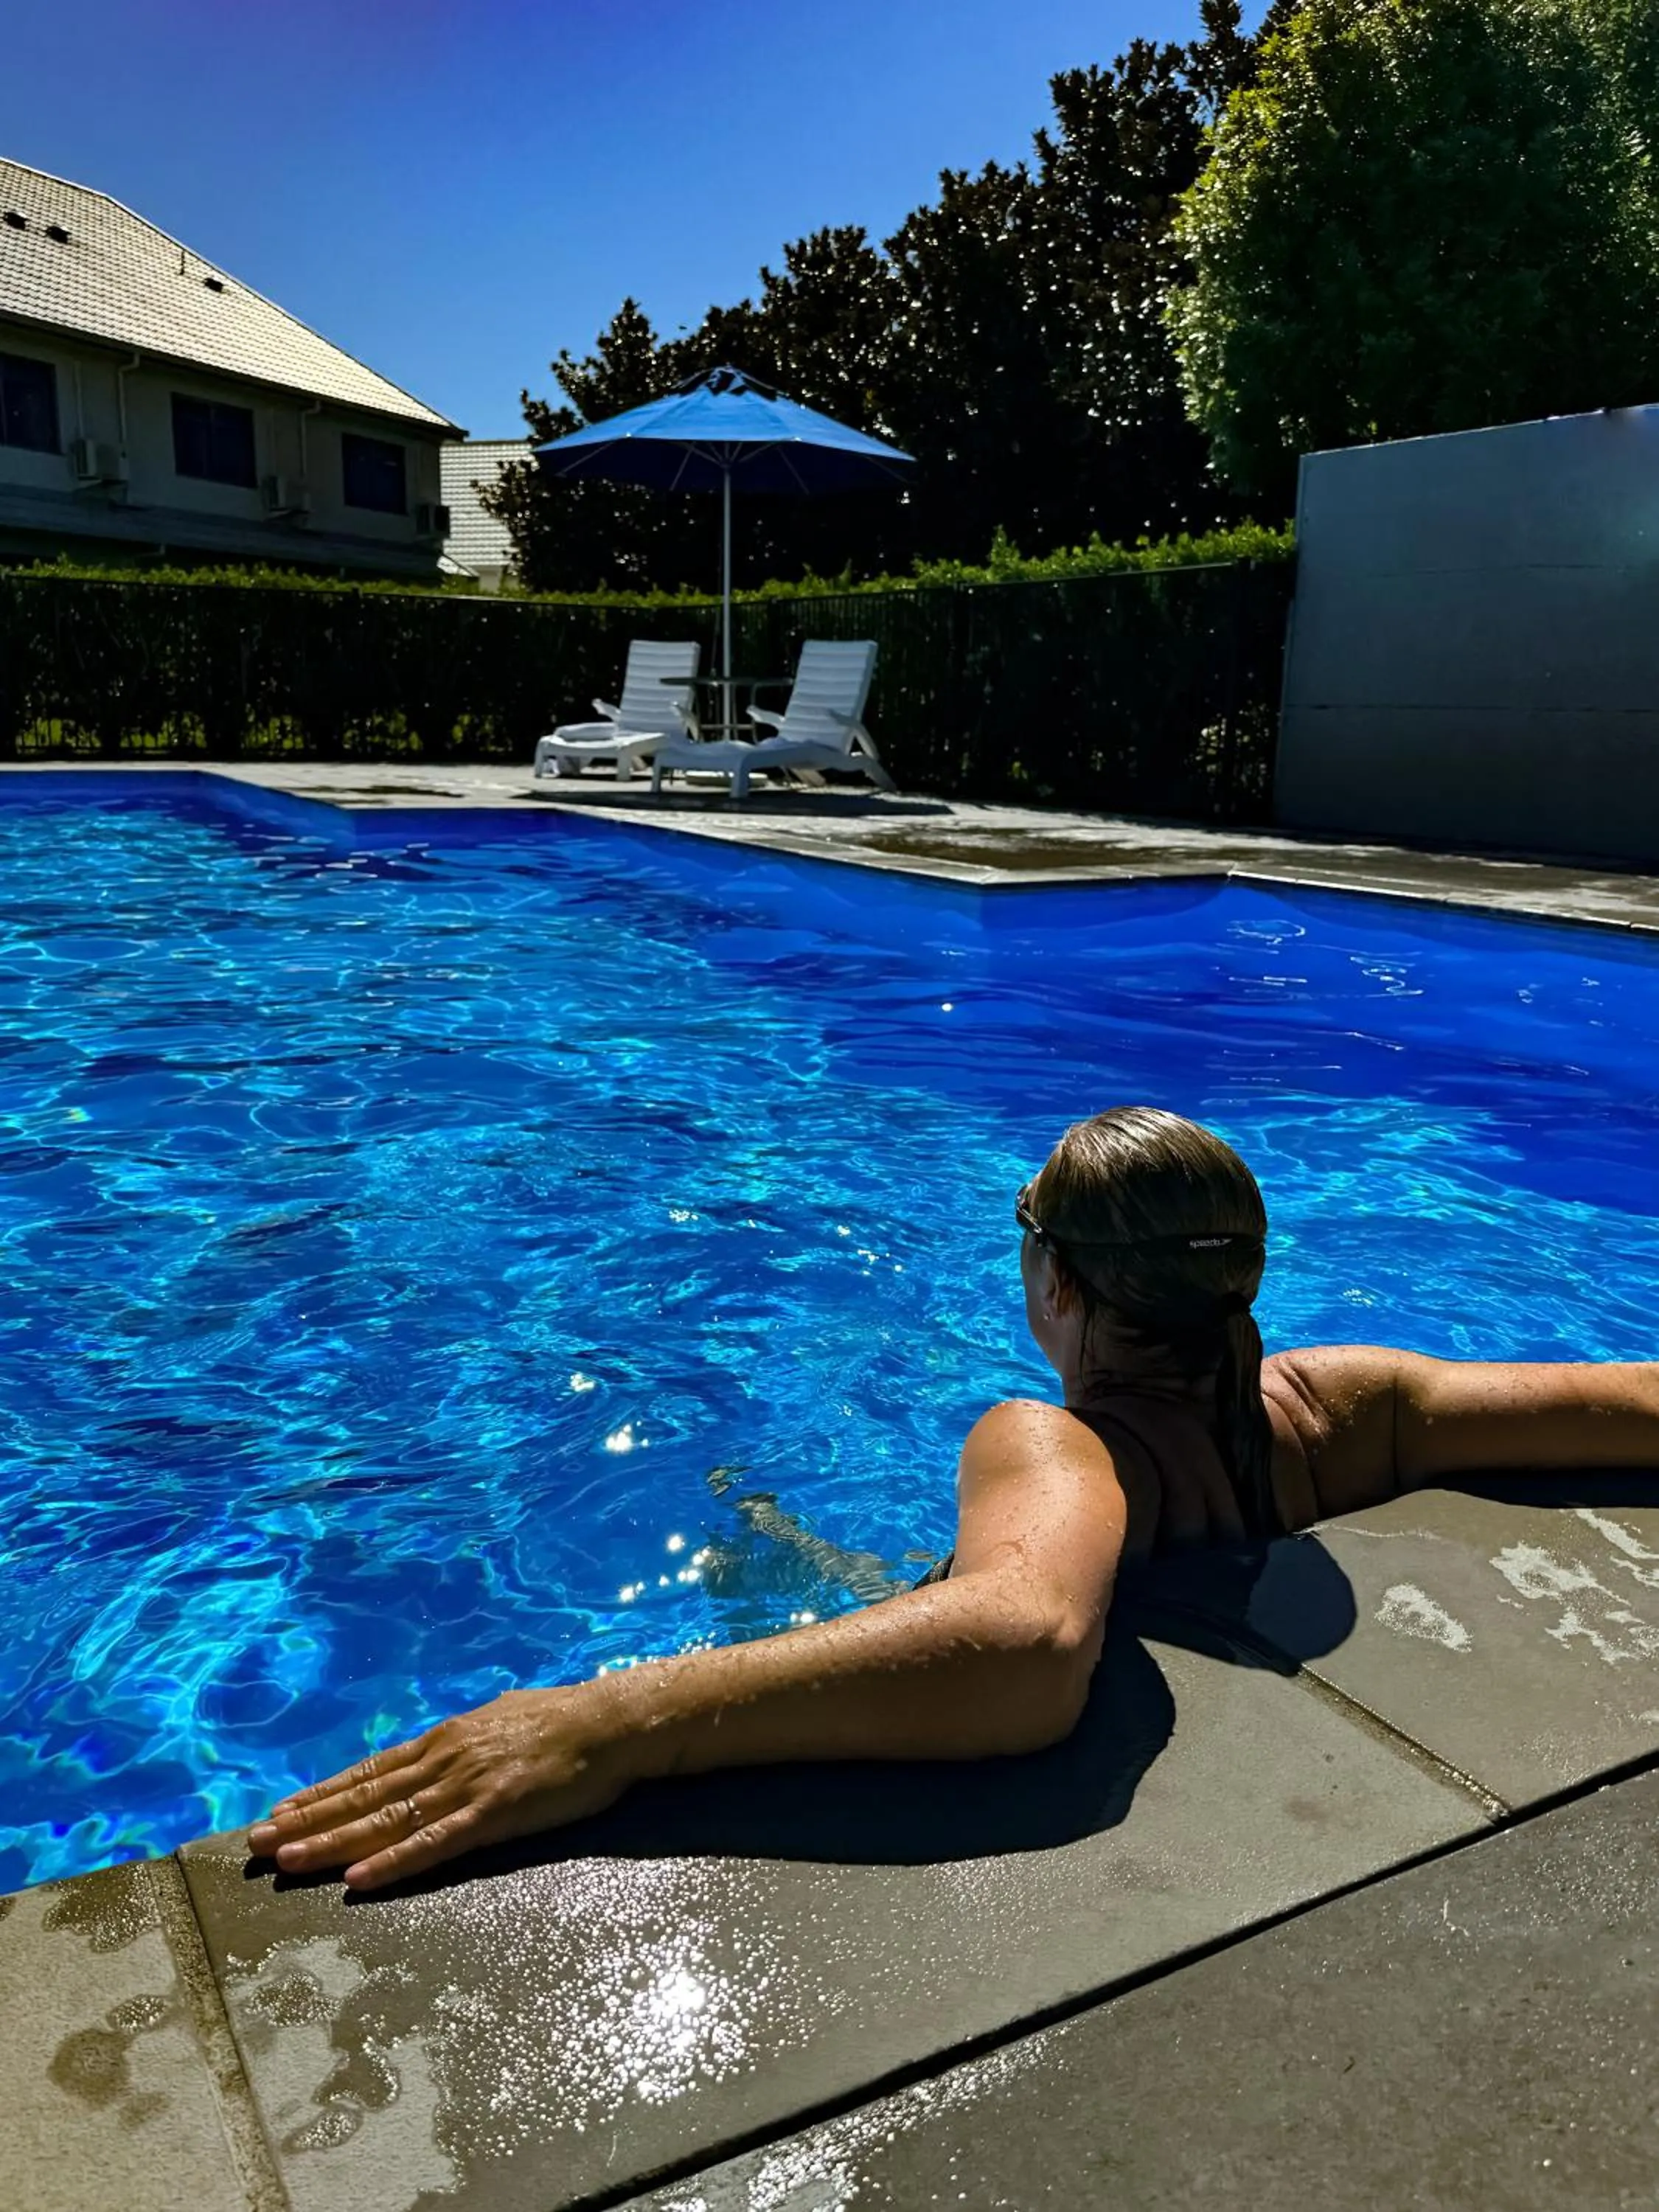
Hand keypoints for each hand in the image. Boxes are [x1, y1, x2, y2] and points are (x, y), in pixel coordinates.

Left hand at [245, 1682, 633, 1889]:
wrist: (610, 1722)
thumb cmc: (562, 1721)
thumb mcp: (499, 1720)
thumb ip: (464, 1742)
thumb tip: (441, 1749)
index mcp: (444, 1740)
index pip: (369, 1771)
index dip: (322, 1794)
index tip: (279, 1811)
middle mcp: (443, 1759)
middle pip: (363, 1796)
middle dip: (306, 1821)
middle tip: (255, 1843)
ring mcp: (465, 1787)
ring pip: (385, 1820)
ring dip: (331, 1842)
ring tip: (286, 1860)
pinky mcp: (493, 1814)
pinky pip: (434, 1844)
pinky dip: (393, 1862)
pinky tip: (359, 1878)